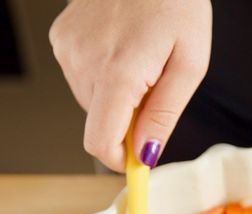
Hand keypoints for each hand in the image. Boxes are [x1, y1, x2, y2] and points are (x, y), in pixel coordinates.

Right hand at [50, 0, 211, 170]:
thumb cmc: (177, 4)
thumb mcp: (189, 66)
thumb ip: (164, 116)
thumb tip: (145, 155)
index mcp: (118, 72)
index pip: (100, 142)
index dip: (119, 160)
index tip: (137, 160)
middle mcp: (84, 62)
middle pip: (100, 126)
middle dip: (127, 123)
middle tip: (152, 90)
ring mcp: (68, 49)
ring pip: (92, 104)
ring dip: (118, 100)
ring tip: (139, 64)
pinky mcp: (62, 40)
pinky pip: (83, 81)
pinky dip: (104, 79)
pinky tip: (121, 51)